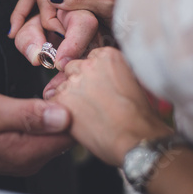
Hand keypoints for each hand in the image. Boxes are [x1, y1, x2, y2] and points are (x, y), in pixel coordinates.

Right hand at [0, 89, 72, 175]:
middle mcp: (30, 161)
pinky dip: (47, 120)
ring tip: (48, 94)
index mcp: (27, 152)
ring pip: (56, 136)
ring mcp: (26, 159)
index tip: (67, 89)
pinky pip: (44, 137)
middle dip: (67, 111)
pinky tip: (40, 106)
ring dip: (57, 115)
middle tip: (58, 87)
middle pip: (66, 137)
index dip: (74, 109)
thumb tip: (63, 117)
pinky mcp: (21, 153)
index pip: (71, 135)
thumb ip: (29, 114)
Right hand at [9, 0, 119, 69]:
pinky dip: (33, 18)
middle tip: (14, 32)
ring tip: (14, 32)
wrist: (139, 15)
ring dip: (24, 14)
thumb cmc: (127, 9)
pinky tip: (24, 30)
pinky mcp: (69, 2)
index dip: (46, 15)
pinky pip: (45, 8)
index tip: (54, 34)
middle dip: (23, 11)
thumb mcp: (105, 4)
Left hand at [45, 48, 171, 166]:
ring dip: (68, 98)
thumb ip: (117, 73)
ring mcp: (73, 81)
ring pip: (60, 86)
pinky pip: (52, 102)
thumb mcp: (136, 83)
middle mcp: (89, 64)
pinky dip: (59, 112)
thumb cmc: (140, 116)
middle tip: (90, 102)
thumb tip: (109, 78)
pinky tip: (76, 122)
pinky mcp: (61, 99)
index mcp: (108, 55)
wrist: (135, 138)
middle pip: (72, 68)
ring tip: (86, 115)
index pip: (89, 58)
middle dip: (78, 84)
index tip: (97, 86)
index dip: (92, 75)